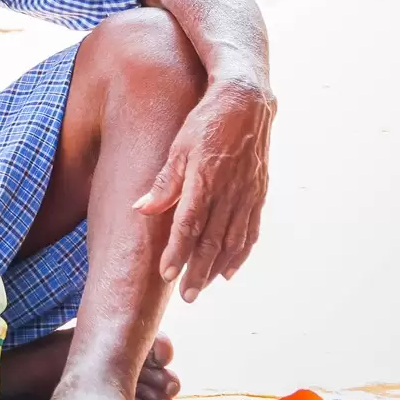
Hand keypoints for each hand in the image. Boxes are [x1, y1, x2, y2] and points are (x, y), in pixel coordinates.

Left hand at [133, 78, 274, 301]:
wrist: (247, 104)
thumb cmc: (205, 122)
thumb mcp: (178, 147)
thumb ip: (164, 182)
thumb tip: (141, 209)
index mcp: (204, 179)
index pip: (188, 225)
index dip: (177, 252)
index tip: (166, 274)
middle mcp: (228, 192)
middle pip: (212, 240)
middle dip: (197, 271)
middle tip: (186, 295)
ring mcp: (247, 195)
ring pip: (232, 240)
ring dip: (217, 267)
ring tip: (202, 287)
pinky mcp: (258, 194)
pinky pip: (250, 231)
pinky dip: (240, 253)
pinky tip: (230, 270)